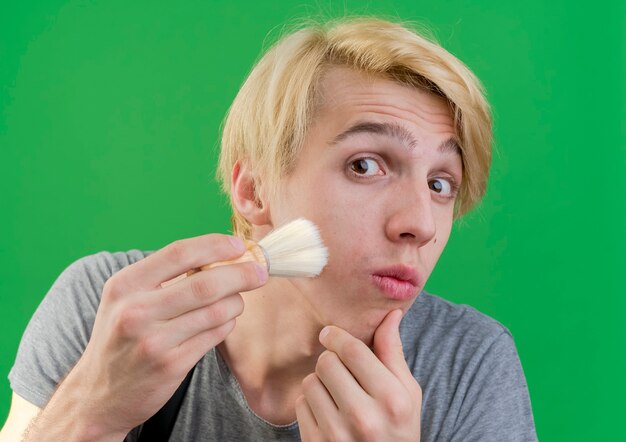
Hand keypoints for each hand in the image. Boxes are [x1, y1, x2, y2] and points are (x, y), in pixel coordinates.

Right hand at [33, 234, 266, 439]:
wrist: (99, 395)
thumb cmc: (121, 337)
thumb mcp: (126, 298)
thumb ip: (164, 276)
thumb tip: (219, 255)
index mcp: (125, 285)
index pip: (179, 252)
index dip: (215, 245)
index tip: (239, 246)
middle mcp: (136, 311)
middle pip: (206, 283)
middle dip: (241, 274)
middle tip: (259, 272)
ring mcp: (154, 341)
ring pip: (217, 311)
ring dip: (236, 302)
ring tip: (235, 301)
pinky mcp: (171, 365)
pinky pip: (215, 335)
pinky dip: (227, 324)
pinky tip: (221, 322)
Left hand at [296, 310, 421, 441]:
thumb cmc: (398, 429)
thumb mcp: (407, 393)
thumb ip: (393, 353)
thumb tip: (392, 313)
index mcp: (392, 399)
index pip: (353, 350)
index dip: (337, 336)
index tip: (330, 334)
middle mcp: (364, 417)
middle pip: (327, 362)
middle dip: (331, 361)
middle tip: (341, 372)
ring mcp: (337, 434)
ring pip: (310, 382)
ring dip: (319, 383)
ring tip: (337, 396)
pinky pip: (300, 405)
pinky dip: (310, 404)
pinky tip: (328, 414)